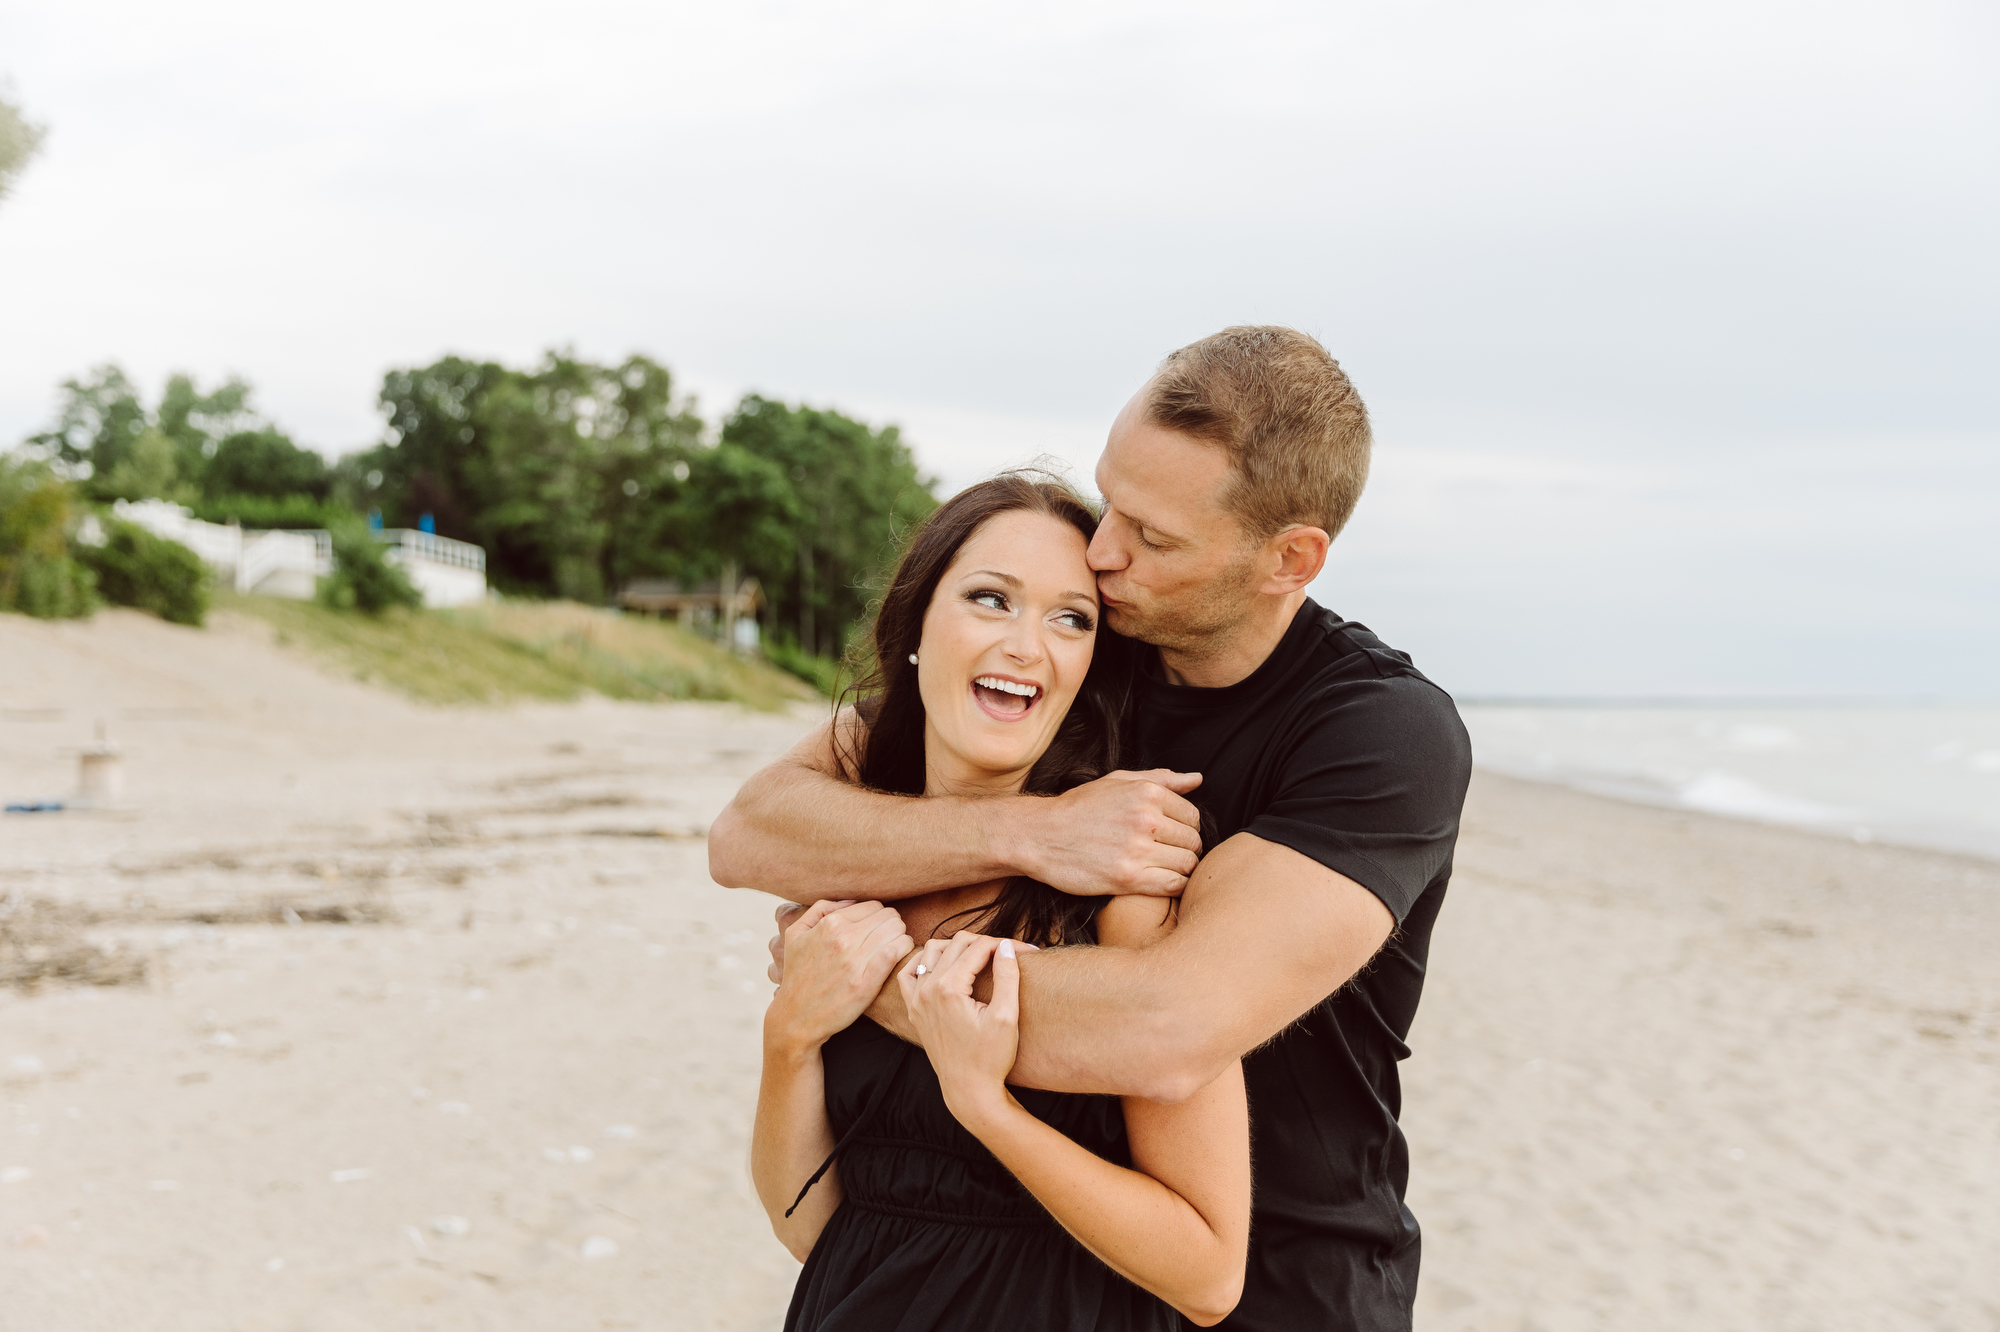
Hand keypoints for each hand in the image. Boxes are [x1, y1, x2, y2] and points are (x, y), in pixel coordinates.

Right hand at [765, 900, 912, 1054]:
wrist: (796, 1017)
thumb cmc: (798, 975)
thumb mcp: (795, 935)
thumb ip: (820, 909)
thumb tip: (850, 900)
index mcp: (829, 924)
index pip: (874, 906)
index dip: (880, 916)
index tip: (879, 929)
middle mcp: (843, 939)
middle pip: (889, 917)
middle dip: (892, 925)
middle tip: (889, 938)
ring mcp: (855, 961)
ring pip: (897, 931)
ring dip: (900, 937)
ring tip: (894, 947)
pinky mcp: (866, 983)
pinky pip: (895, 952)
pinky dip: (903, 949)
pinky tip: (899, 956)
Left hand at [898, 932, 1020, 1122]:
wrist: (969, 1090)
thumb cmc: (990, 1058)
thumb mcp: (1006, 1017)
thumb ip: (1007, 976)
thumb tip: (1004, 946)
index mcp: (948, 988)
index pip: (978, 948)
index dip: (1006, 946)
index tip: (1027, 952)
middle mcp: (926, 989)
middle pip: (957, 944)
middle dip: (986, 944)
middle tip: (1010, 954)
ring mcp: (916, 999)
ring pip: (932, 951)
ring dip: (957, 947)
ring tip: (982, 956)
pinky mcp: (914, 1009)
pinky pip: (909, 972)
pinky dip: (925, 961)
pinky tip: (944, 965)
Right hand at [1017, 769, 1204, 896]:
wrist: (1040, 835)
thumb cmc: (1078, 807)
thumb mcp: (1116, 781)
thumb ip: (1160, 778)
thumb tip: (1197, 779)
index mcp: (1146, 792)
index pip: (1193, 816)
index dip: (1186, 828)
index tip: (1172, 837)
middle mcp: (1146, 819)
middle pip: (1193, 841)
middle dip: (1186, 849)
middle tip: (1167, 854)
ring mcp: (1137, 849)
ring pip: (1188, 864)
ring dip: (1181, 869)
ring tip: (1163, 868)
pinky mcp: (1127, 878)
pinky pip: (1173, 885)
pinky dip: (1175, 886)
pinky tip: (1159, 881)